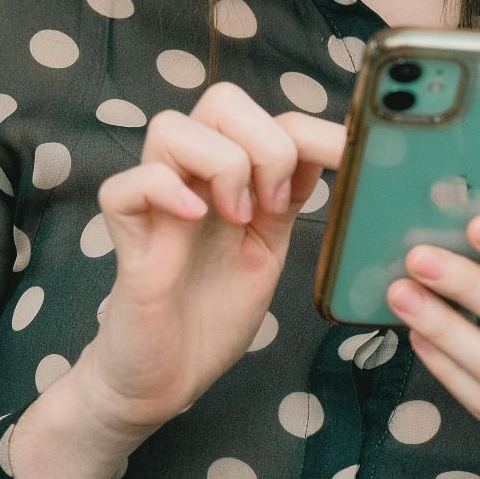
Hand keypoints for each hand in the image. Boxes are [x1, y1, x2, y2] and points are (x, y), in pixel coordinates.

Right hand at [60, 82, 343, 440]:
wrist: (170, 377)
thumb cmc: (214, 312)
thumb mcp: (269, 247)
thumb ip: (289, 197)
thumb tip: (334, 149)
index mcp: (231, 176)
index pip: (271, 119)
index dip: (317, 131)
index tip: (353, 161)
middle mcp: (192, 178)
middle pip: (221, 101)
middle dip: (265, 142)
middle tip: (276, 204)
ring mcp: (156, 204)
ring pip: (171, 127)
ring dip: (221, 165)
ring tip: (236, 218)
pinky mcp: (126, 238)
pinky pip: (126, 185)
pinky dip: (164, 190)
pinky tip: (194, 219)